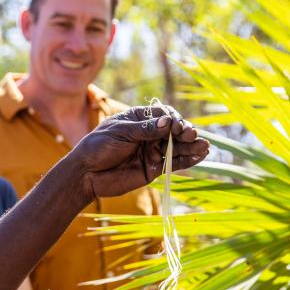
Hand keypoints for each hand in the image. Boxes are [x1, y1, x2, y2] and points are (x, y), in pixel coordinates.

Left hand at [71, 106, 209, 199]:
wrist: (86, 174)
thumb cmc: (98, 147)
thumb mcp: (120, 134)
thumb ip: (145, 130)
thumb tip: (168, 123)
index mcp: (139, 119)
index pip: (163, 115)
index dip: (173, 120)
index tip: (176, 127)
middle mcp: (149, 134)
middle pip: (174, 131)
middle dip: (185, 133)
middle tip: (193, 136)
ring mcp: (152, 151)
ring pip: (177, 147)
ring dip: (191, 147)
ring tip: (204, 146)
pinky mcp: (153, 168)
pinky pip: (174, 163)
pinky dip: (187, 160)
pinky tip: (200, 156)